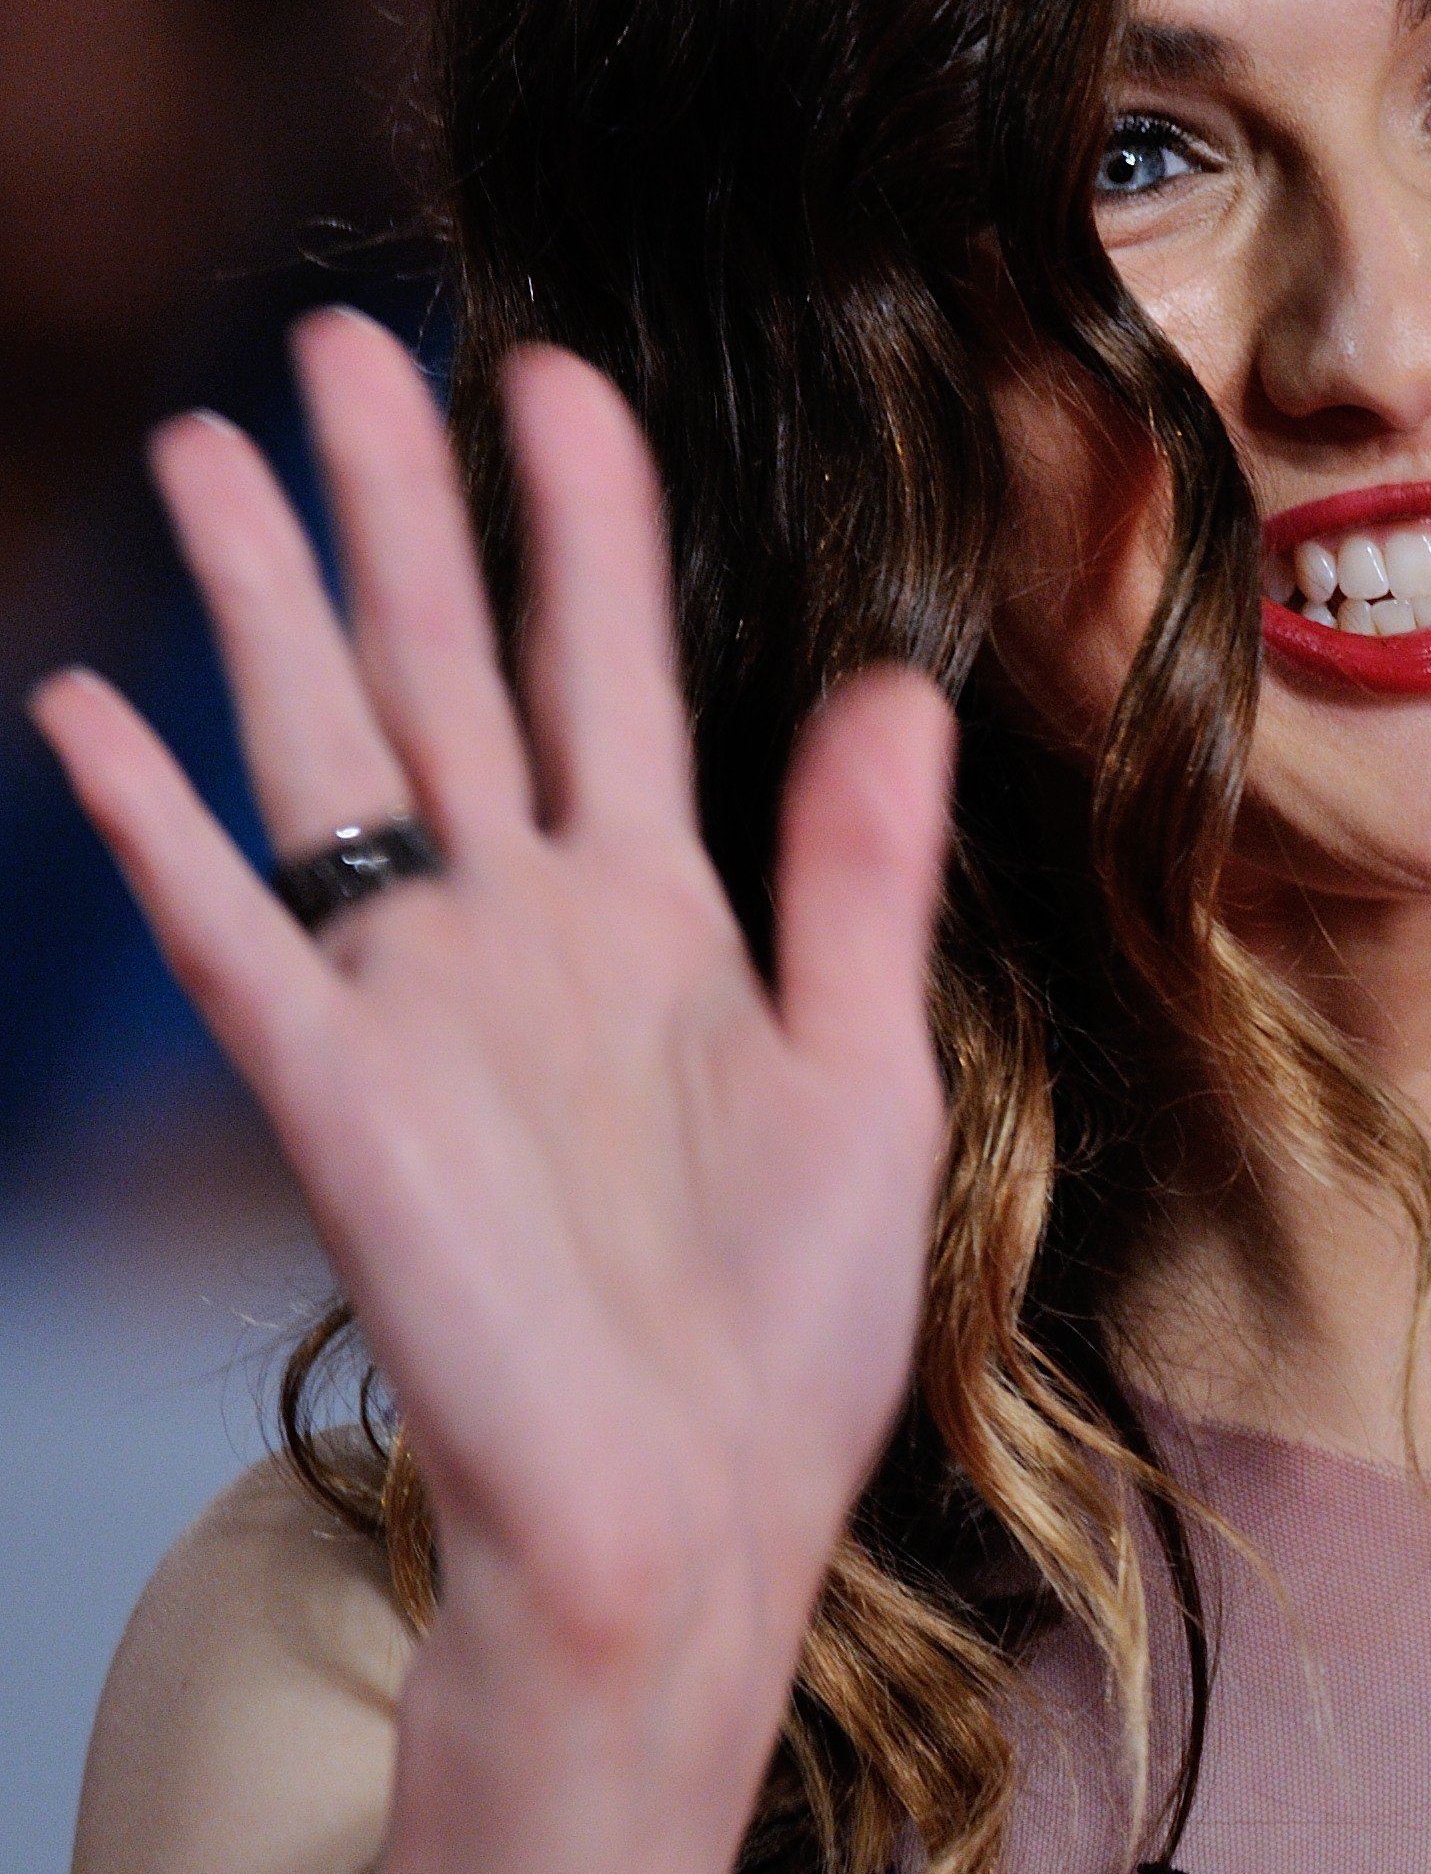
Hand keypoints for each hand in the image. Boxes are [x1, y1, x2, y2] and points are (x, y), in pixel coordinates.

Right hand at [33, 312, 951, 1814]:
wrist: (684, 1532)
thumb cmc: (781, 1342)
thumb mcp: (866, 1076)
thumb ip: (857, 877)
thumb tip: (891, 676)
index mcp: (660, 917)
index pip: (609, 668)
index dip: (582, 522)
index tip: (561, 374)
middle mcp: (525, 928)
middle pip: (445, 666)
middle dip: (398, 504)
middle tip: (345, 342)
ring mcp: (419, 999)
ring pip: (329, 752)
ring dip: (268, 604)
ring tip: (217, 451)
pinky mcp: (336, 1093)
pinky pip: (229, 930)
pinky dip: (160, 828)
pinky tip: (95, 715)